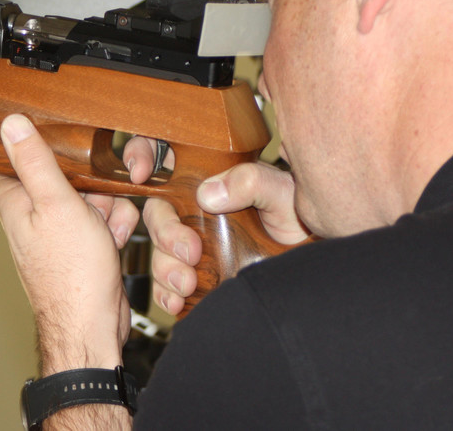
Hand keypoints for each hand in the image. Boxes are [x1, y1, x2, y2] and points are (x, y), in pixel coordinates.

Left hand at [0, 114, 139, 374]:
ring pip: (89, 198)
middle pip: (64, 177)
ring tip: (104, 230)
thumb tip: (10, 123)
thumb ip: (35, 162)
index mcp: (16, 203)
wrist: (93, 326)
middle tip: (94, 200)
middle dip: (89, 183)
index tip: (51, 143)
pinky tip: (113, 243)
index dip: (29, 150)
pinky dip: (113, 228)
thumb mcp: (56, 205)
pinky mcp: (83, 247)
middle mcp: (34, 217)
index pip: (8, 163)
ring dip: (107, 207)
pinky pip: (104, 221)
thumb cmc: (69, 275)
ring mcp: (60, 233)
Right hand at [123, 137, 306, 314]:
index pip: (164, 154)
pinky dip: (166, 293)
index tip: (141, 172)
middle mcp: (196, 207)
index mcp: (210, 176)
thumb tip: (209, 193)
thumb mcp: (281, 191)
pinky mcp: (195, 273)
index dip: (142, 153)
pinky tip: (177, 300)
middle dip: (165, 233)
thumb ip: (251, 181)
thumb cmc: (299, 219)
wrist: (311, 265)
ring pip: (159, 250)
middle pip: (157, 212)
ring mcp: (193, 241)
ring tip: (188, 283)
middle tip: (190, 252)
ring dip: (165, 268)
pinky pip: (166, 283)